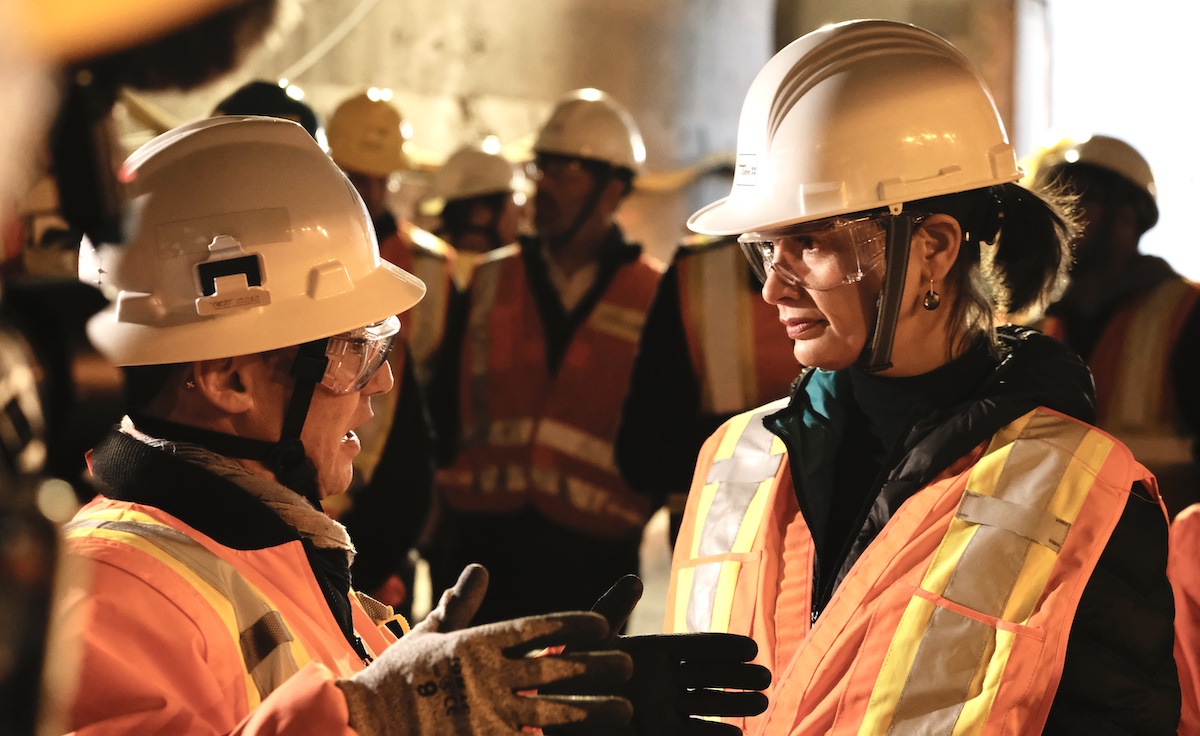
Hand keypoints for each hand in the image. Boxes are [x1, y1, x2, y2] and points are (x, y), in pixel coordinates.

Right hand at [338, 564, 634, 735]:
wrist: (361, 726)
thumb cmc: (392, 681)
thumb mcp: (426, 637)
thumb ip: (458, 606)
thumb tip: (478, 571)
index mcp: (475, 645)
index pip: (536, 628)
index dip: (573, 626)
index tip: (602, 624)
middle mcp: (487, 678)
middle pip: (556, 667)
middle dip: (597, 666)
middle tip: (626, 666)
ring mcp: (487, 715)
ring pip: (555, 709)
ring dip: (593, 708)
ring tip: (623, 708)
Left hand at [548, 575, 771, 735]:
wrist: (556, 708)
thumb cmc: (566, 669)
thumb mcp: (590, 637)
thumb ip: (612, 609)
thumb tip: (635, 579)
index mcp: (652, 653)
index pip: (696, 648)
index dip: (723, 648)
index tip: (751, 648)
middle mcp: (662, 682)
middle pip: (709, 677)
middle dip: (737, 679)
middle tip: (766, 679)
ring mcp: (661, 710)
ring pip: (705, 706)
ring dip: (733, 706)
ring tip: (761, 705)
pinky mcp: (657, 735)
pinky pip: (690, 735)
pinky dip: (712, 735)